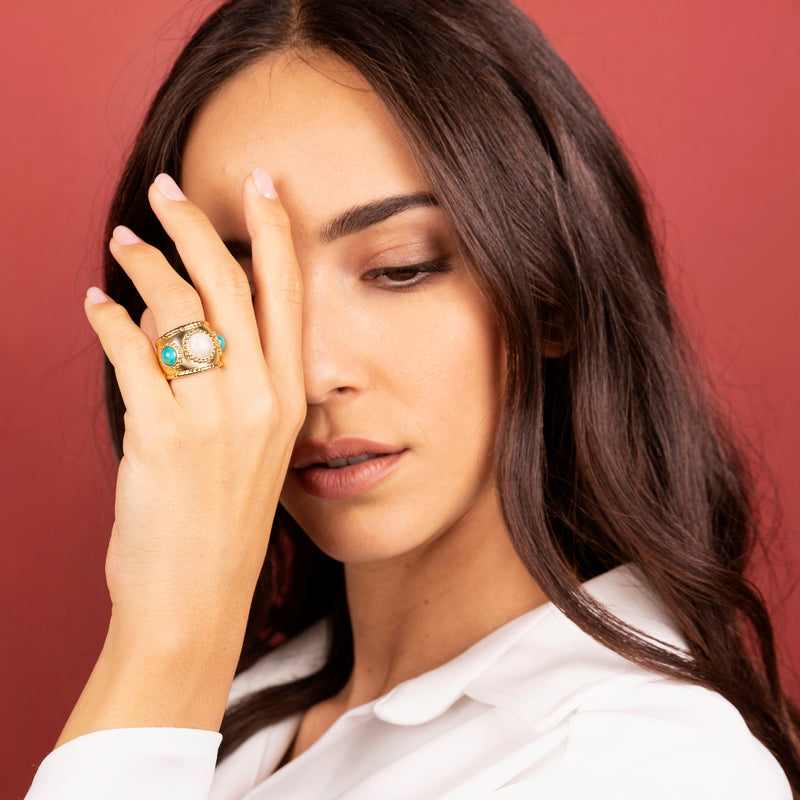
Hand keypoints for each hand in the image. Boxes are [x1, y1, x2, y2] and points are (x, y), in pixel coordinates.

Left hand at [85, 170, 304, 642]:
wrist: (197, 596)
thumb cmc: (222, 524)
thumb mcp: (250, 450)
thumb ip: (229, 383)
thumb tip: (182, 322)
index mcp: (288, 400)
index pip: (284, 295)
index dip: (274, 231)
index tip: (260, 184)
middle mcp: (259, 399)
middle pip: (228, 283)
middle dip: (195, 224)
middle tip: (166, 191)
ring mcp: (214, 416)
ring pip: (177, 306)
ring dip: (143, 264)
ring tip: (123, 244)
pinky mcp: (162, 434)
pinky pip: (131, 351)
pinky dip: (106, 317)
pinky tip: (95, 303)